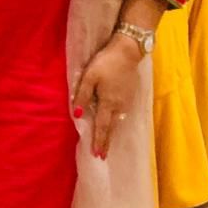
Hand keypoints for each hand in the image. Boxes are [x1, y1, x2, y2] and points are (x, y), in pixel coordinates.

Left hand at [73, 33, 141, 158]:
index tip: (97, 155)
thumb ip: (82, 95)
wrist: (128, 52)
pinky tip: (115, 124)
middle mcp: (119, 106)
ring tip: (107, 143)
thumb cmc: (105, 63)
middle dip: (106, 142)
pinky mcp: (130, 95)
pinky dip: (117, 123)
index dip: (99, 141)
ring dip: (112, 133)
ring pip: (118, 122)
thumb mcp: (89, 77)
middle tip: (102, 156)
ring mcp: (126, 101)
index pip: (102, 126)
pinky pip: (122, 114)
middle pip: (111, 128)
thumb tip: (76, 114)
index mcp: (108, 103)